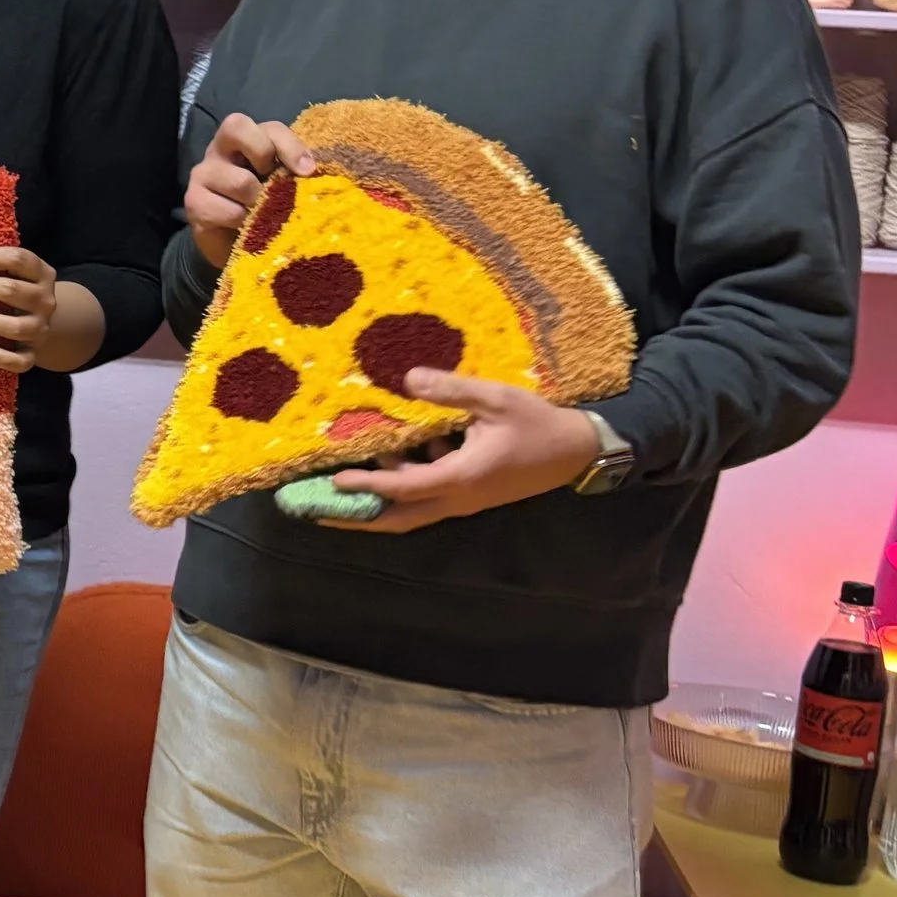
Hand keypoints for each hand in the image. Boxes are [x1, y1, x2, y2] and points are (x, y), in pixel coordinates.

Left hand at [0, 245, 101, 375]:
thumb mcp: (12, 273)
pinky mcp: (32, 354)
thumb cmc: (13, 291)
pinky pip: (19, 361)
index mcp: (42, 274)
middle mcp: (45, 301)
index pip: (18, 259)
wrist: (37, 322)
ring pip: (16, 327)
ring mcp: (40, 329)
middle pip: (12, 290)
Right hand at [186, 114, 316, 270]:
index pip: (267, 127)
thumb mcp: (281, 182)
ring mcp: (202, 175)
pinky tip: (244, 228)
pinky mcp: (194, 203)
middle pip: (236, 127)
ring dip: (259, 203)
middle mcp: (217, 150)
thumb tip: (308, 170)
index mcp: (242, 139)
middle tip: (272, 184)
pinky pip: (229, 212)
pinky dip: (244, 223)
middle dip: (264, 155)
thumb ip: (292, 168)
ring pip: (241, 181)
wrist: (233, 243)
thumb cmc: (262, 205)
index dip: (289, 146)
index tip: (307, 171)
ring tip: (260, 213)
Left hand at [338, 371, 601, 533]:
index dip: (366, 485)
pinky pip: (429, 494)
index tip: (334, 481)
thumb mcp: (495, 399)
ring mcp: (464, 500)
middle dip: (358, 517)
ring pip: (412, 509)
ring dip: (380, 496)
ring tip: (345, 477)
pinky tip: (396, 450)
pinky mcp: (470, 493)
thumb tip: (408, 379)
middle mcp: (458, 498)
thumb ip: (451, 390)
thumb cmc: (537, 424)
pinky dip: (407, 480)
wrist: (577, 451)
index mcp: (460, 478)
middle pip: (399, 517)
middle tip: (320, 512)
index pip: (402, 488)